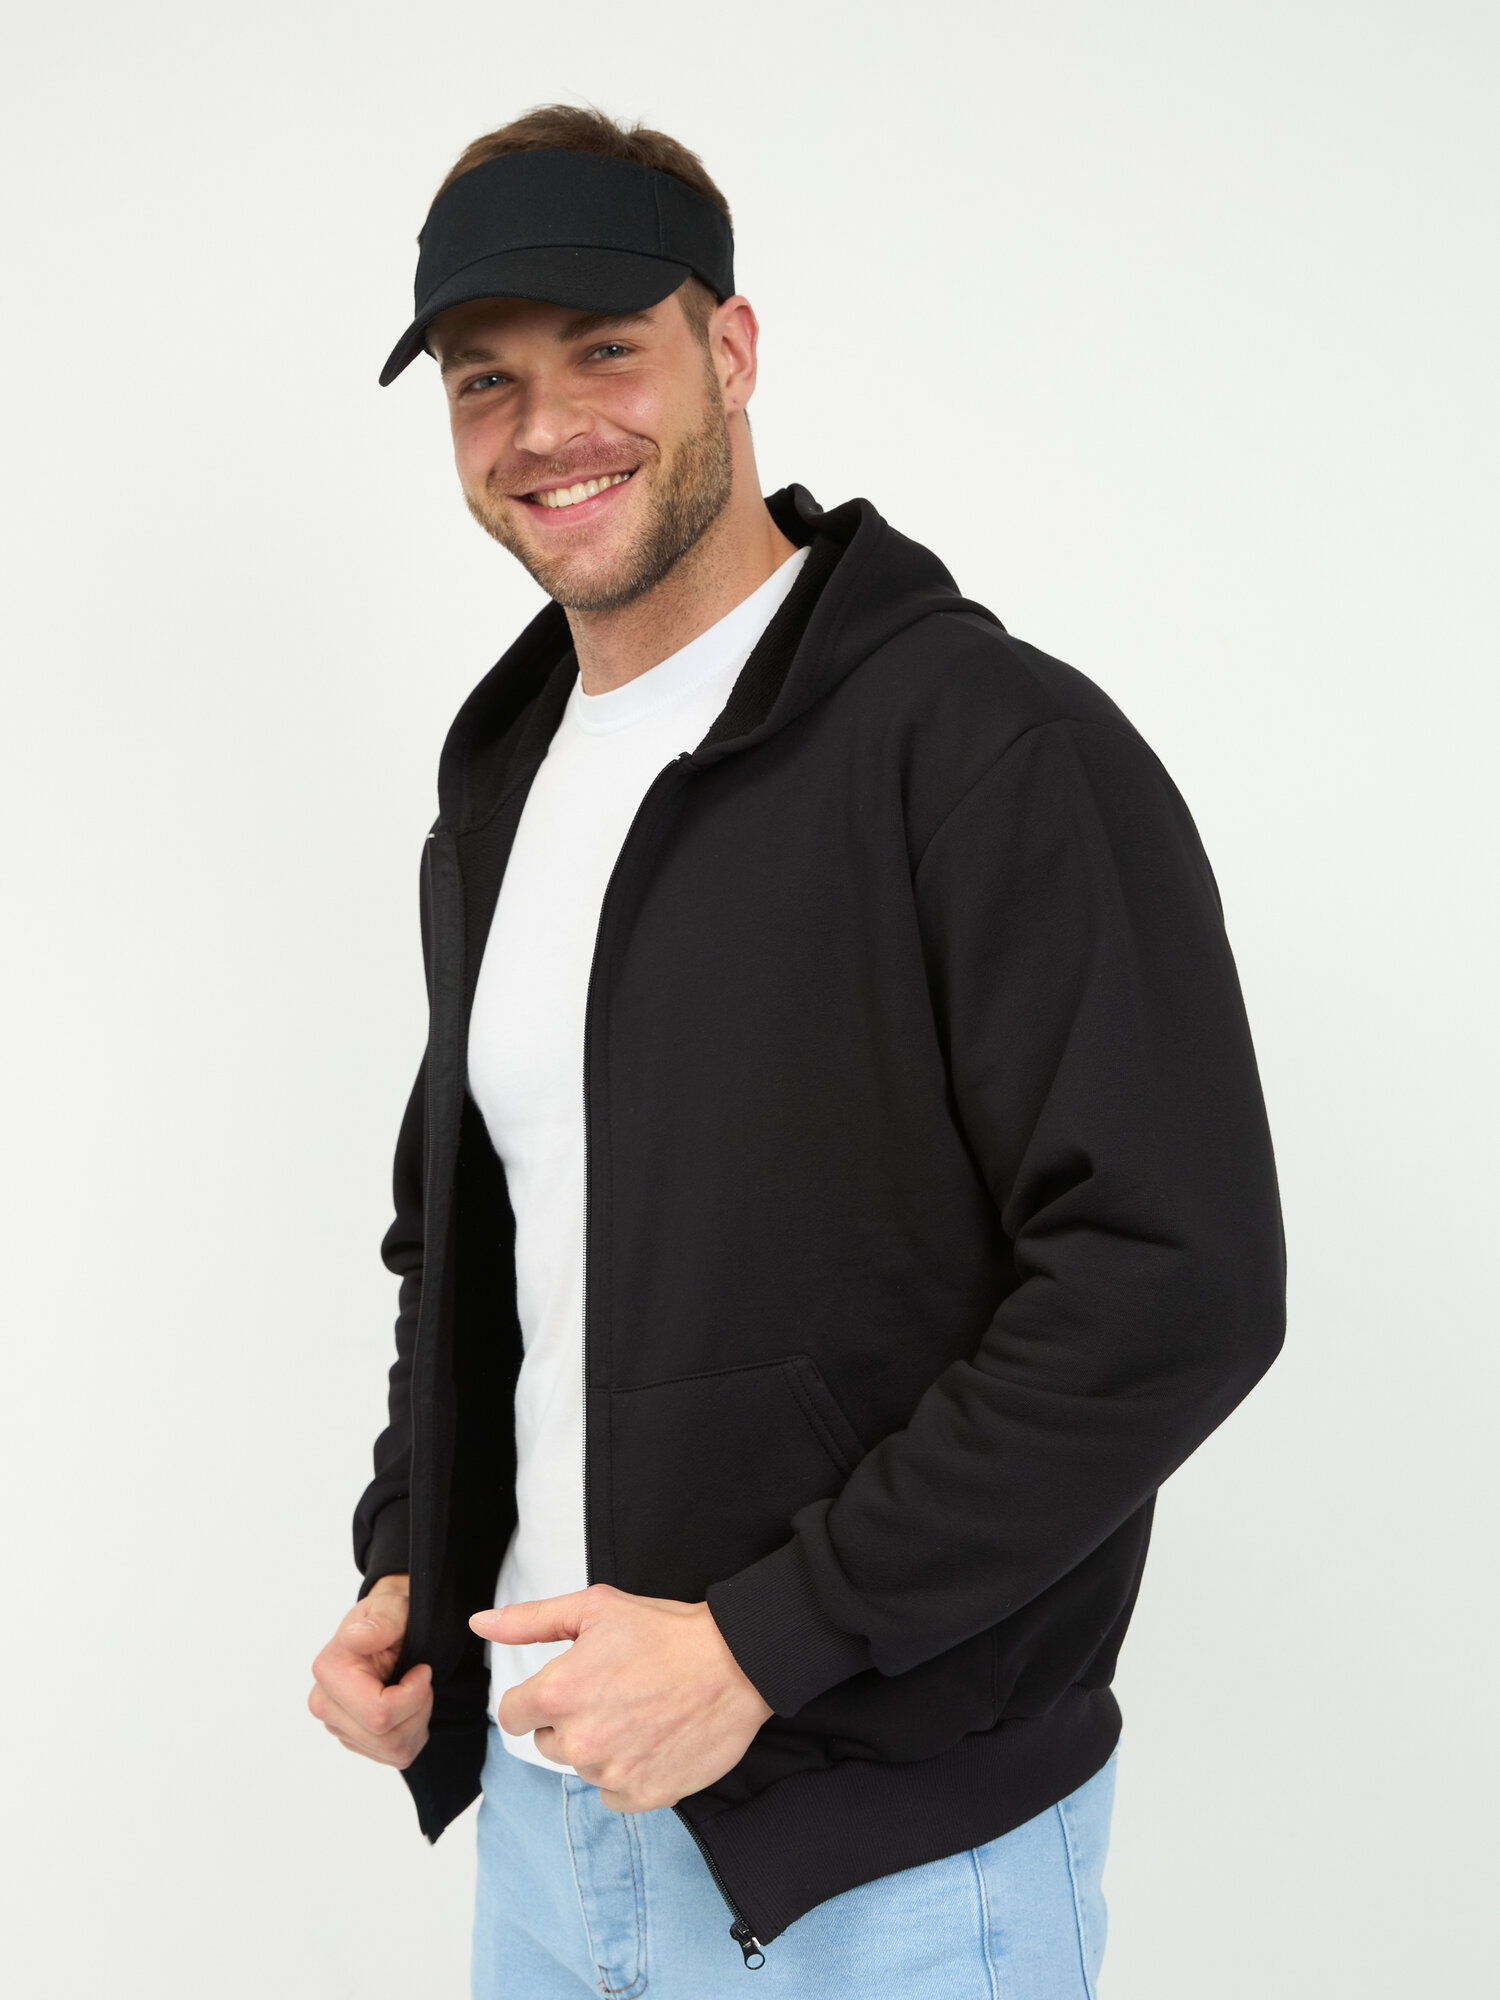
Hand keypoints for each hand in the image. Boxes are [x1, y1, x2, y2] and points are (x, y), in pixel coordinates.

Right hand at [308, 1573, 431, 1768]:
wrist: (383, 1630)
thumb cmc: (389, 1619)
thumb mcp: (393, 1609)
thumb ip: (381, 1622)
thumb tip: (354, 1637)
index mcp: (329, 1672)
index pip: (379, 1714)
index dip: (413, 1695)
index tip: (423, 1669)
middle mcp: (325, 1705)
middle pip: (387, 1738)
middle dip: (418, 1710)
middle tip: (421, 1679)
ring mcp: (337, 1727)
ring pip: (392, 1751)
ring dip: (417, 1722)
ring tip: (415, 1690)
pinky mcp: (352, 1740)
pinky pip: (393, 1756)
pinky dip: (411, 1733)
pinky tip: (408, 1707)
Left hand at [470, 1584, 772, 1811]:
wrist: (735, 1663)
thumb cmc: (665, 1631)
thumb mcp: (594, 1609)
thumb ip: (530, 1620)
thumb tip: (480, 1623)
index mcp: (557, 1694)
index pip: (513, 1715)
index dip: (537, 1698)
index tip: (569, 1686)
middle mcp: (578, 1741)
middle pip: (548, 1742)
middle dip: (571, 1720)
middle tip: (614, 1691)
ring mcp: (611, 1773)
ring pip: (583, 1765)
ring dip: (602, 1745)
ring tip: (640, 1711)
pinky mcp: (643, 1796)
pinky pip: (614, 1792)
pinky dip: (628, 1772)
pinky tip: (653, 1739)